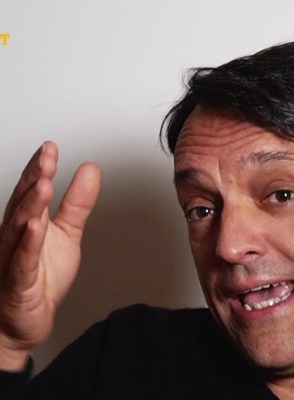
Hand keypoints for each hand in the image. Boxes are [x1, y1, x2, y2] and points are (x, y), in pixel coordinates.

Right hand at [0, 141, 100, 369]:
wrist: (28, 317)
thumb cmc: (42, 275)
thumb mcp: (67, 233)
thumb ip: (77, 203)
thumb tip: (89, 170)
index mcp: (28, 223)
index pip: (32, 191)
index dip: (40, 169)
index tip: (50, 148)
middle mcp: (17, 238)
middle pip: (24, 204)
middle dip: (34, 179)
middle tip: (46, 156)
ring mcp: (14, 260)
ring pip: (19, 230)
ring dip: (30, 206)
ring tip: (42, 184)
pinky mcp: (19, 284)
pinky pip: (22, 263)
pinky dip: (28, 245)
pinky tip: (35, 228)